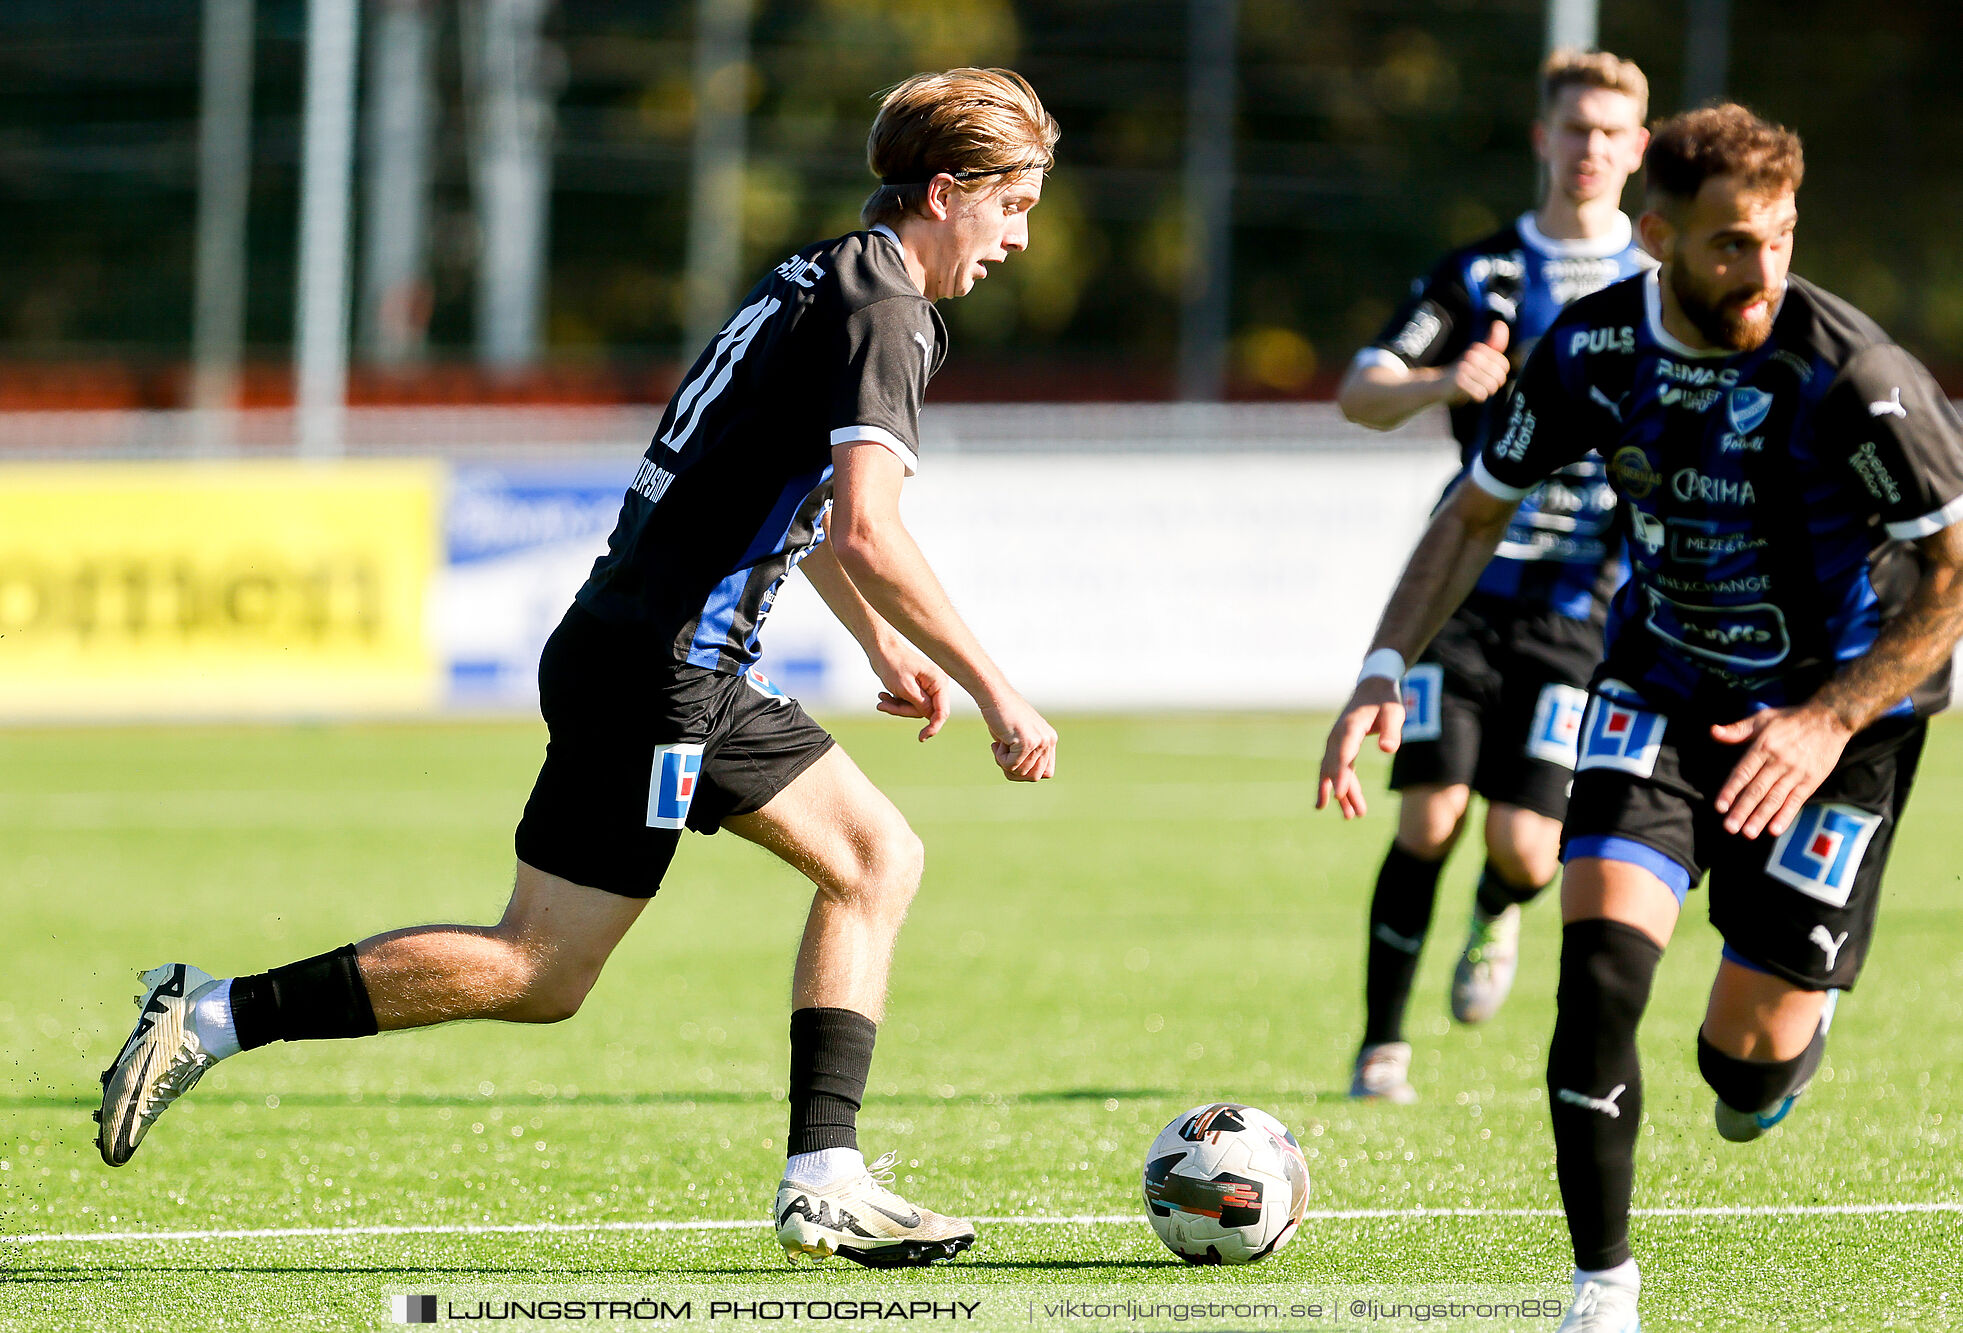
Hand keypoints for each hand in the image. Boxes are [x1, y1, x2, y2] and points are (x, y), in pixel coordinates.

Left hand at [869, 640, 953, 741]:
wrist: (881, 649)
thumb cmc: (893, 664)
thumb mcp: (905, 688)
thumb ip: (920, 705)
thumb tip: (931, 718)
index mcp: (938, 682)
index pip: (942, 711)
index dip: (934, 727)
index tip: (921, 738)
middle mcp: (936, 684)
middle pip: (925, 711)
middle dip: (904, 711)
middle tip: (884, 705)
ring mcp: (927, 686)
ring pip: (915, 708)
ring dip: (897, 707)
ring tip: (881, 699)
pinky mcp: (917, 687)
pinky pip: (910, 702)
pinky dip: (896, 702)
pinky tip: (883, 695)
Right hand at [978, 690, 1056, 781]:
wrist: (994, 696)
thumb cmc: (1002, 716)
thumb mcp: (1019, 737)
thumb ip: (1027, 755)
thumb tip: (1025, 776)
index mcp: (1050, 739)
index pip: (1046, 773)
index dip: (1028, 772)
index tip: (1014, 761)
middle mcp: (1049, 740)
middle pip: (1034, 777)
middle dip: (1015, 771)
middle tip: (1004, 755)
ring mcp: (1040, 741)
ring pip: (1022, 773)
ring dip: (1005, 763)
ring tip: (1001, 743)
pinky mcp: (1027, 742)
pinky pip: (1011, 766)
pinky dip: (999, 758)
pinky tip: (998, 741)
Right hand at [1317, 677, 1403, 818]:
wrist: (1372, 688)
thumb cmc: (1385, 700)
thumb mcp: (1394, 712)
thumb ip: (1392, 730)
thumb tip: (1387, 750)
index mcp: (1350, 727)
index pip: (1344, 754)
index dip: (1341, 775)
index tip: (1340, 794)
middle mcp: (1338, 736)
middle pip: (1336, 767)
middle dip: (1342, 791)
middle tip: (1351, 815)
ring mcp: (1336, 742)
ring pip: (1334, 772)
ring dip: (1342, 794)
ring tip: (1351, 817)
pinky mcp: (1341, 747)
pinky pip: (1339, 769)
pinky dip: (1342, 786)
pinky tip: (1347, 805)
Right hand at [1445, 321, 1509, 405]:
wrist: (1437, 385)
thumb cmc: (1461, 371)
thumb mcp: (1477, 355)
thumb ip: (1492, 342)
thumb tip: (1500, 323)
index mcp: (1479, 349)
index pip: (1504, 365)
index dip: (1498, 374)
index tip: (1486, 375)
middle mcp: (1472, 356)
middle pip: (1499, 377)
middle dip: (1492, 385)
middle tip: (1479, 384)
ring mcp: (1465, 368)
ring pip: (1490, 386)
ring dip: (1485, 392)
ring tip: (1474, 389)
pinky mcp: (1459, 382)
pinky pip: (1480, 394)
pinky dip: (1477, 397)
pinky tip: (1468, 394)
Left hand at [1710, 704, 1853, 837]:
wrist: (1830, 719)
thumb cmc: (1791, 719)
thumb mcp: (1763, 718)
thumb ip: (1738, 730)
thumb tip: (1714, 732)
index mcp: (1764, 746)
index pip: (1743, 772)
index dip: (1731, 790)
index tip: (1720, 806)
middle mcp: (1779, 761)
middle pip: (1757, 789)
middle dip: (1742, 809)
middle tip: (1730, 827)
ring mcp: (1796, 772)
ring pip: (1775, 798)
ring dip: (1761, 817)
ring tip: (1748, 832)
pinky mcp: (1812, 780)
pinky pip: (1797, 800)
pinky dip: (1786, 815)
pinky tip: (1775, 829)